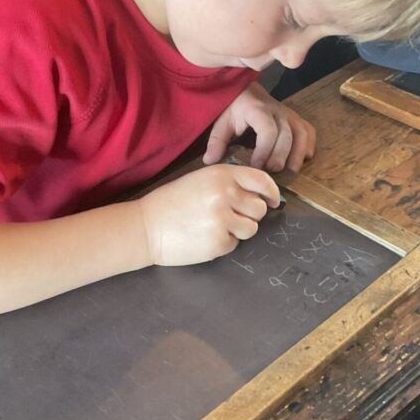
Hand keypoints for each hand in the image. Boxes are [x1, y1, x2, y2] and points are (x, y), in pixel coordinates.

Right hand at [138, 164, 280, 266]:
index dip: (272, 193)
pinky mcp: (219, 242)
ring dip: (238, 230)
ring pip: (251, 228)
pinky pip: (235, 244)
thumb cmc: (172, 202)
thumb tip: (260, 195)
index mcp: (222, 174)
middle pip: (260, 208)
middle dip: (250, 215)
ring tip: (214, 226)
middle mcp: (226, 194)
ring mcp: (223, 219)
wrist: (146, 226)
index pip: (261, 180)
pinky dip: (223, 243)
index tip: (273, 201)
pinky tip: (204, 236)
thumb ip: (229, 183)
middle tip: (229, 216)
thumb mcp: (201, 180)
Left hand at [203, 82, 316, 171]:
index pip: (267, 130)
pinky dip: (309, 144)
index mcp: (257, 109)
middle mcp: (276, 110)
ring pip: (301, 132)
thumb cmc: (233, 107)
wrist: (244, 90)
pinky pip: (308, 130)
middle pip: (286, 134)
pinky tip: (305, 158)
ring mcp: (288, 113)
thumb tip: (210, 161)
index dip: (265, 150)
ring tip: (291, 170)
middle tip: (272, 172)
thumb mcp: (222, 121)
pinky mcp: (294, 118)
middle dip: (281, 156)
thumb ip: (217, 140)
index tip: (256, 166)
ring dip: (298, 152)